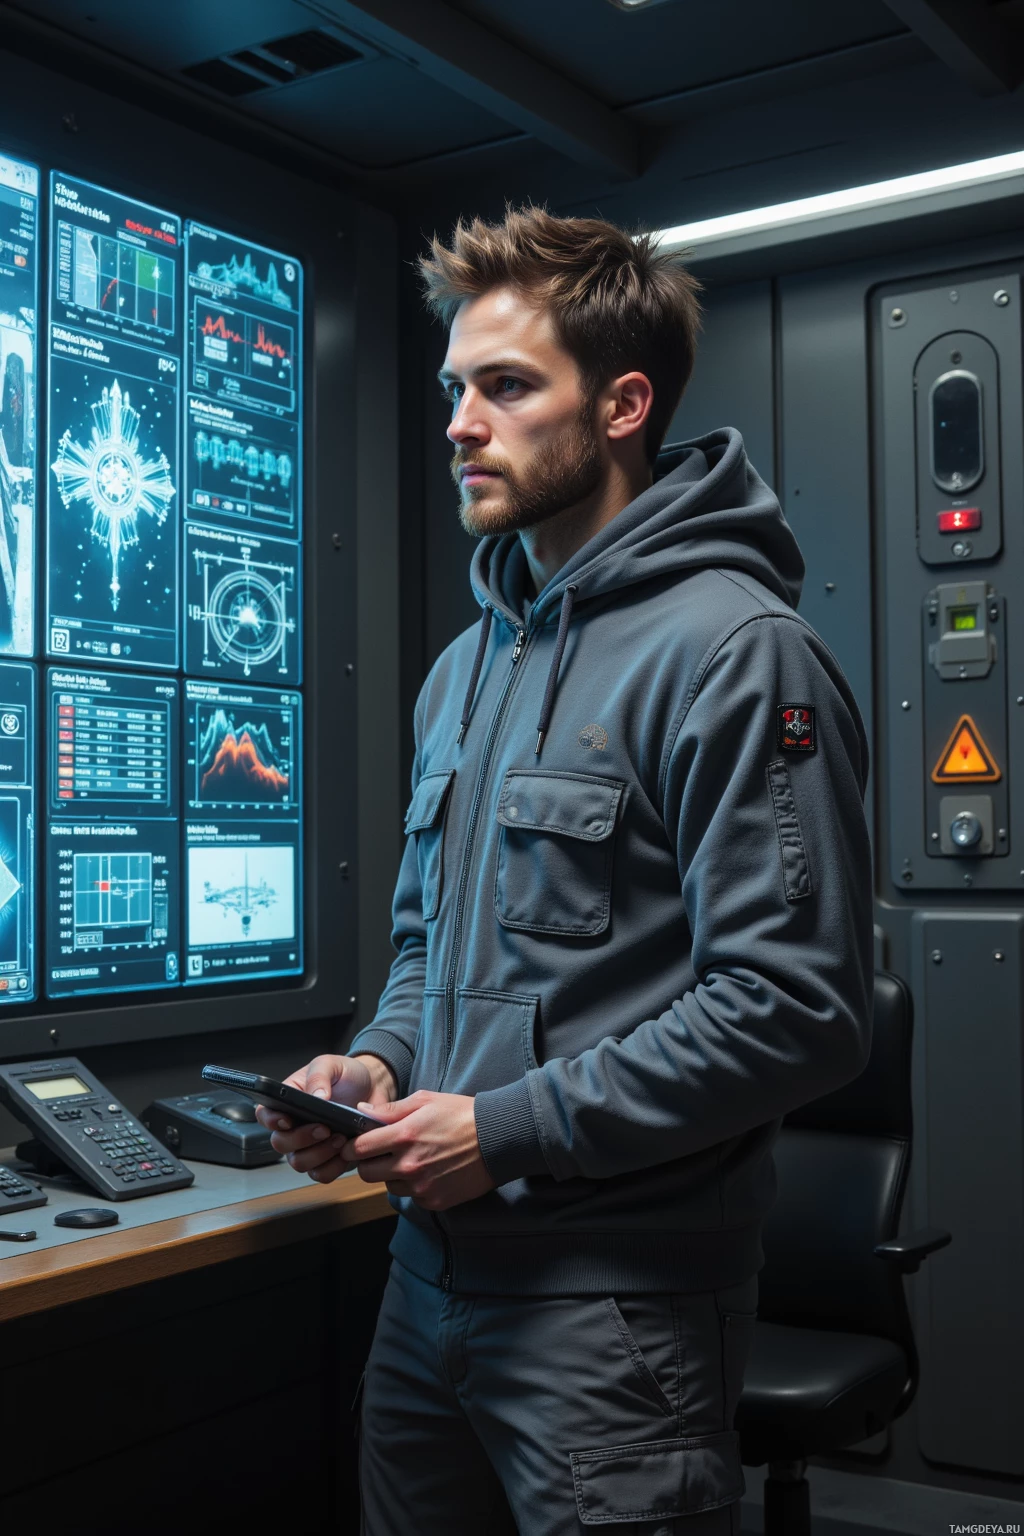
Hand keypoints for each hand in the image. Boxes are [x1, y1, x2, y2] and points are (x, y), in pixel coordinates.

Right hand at [255, 1053, 397, 1184]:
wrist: (373, 1088)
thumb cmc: (345, 1075)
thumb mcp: (331, 1064)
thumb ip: (319, 1075)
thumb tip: (316, 1097)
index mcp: (287, 1103)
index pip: (264, 1115)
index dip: (271, 1121)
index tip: (287, 1120)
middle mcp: (293, 1128)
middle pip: (280, 1143)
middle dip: (301, 1138)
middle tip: (324, 1128)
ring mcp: (309, 1147)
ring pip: (300, 1163)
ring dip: (319, 1154)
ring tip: (340, 1137)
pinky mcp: (328, 1160)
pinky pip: (322, 1174)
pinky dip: (334, 1166)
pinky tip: (347, 1150)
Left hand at [340, 1089, 495, 1210]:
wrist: (497, 1140)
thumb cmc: (462, 1115)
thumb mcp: (426, 1101)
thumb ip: (391, 1110)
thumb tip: (362, 1111)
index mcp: (405, 1136)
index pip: (359, 1149)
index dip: (353, 1146)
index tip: (355, 1145)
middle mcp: (409, 1165)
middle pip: (366, 1173)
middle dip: (368, 1163)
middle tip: (379, 1154)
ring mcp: (421, 1186)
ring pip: (388, 1186)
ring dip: (392, 1175)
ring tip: (411, 1160)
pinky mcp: (433, 1201)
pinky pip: (411, 1196)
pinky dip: (414, 1186)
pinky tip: (429, 1171)